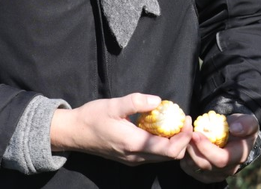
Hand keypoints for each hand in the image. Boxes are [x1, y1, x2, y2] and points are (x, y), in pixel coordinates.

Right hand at [50, 93, 192, 164]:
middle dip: (183, 140)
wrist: (74, 133)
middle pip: (170, 156)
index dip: (184, 137)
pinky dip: (163, 144)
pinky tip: (161, 128)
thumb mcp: (114, 105)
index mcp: (134, 144)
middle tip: (185, 120)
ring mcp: (132, 159)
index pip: (169, 149)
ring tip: (176, 122)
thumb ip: (136, 102)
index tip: (187, 119)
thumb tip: (158, 101)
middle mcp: (136, 156)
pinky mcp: (129, 157)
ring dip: (174, 142)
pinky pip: (153, 155)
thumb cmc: (93, 117)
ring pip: (162, 157)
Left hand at [181, 113, 258, 183]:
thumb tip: (235, 129)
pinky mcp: (206, 175)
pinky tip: (186, 145)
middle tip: (186, 134)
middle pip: (205, 165)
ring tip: (185, 137)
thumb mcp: (248, 121)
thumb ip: (245, 124)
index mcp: (239, 156)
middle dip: (193, 149)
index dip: (206, 148)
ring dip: (187, 153)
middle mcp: (228, 169)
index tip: (196, 134)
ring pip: (195, 168)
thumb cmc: (241, 126)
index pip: (221, 159)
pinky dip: (185, 158)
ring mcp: (216, 174)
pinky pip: (190, 170)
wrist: (236, 135)